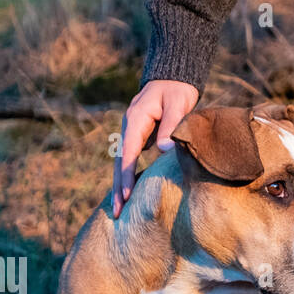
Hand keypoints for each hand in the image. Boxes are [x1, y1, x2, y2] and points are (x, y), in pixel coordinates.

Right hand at [113, 79, 199, 217]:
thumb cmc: (177, 91)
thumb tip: (163, 150)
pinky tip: (131, 197)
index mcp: (135, 120)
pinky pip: (130, 162)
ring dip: (121, 186)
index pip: (128, 152)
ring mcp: (132, 134)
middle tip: (116, 213)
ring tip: (119, 212)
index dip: (127, 175)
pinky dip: (129, 178)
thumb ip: (171, 126)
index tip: (126, 196)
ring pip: (122, 163)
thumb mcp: (177, 105)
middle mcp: (129, 128)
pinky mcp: (139, 139)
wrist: (173, 80)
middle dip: (118, 188)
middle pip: (119, 162)